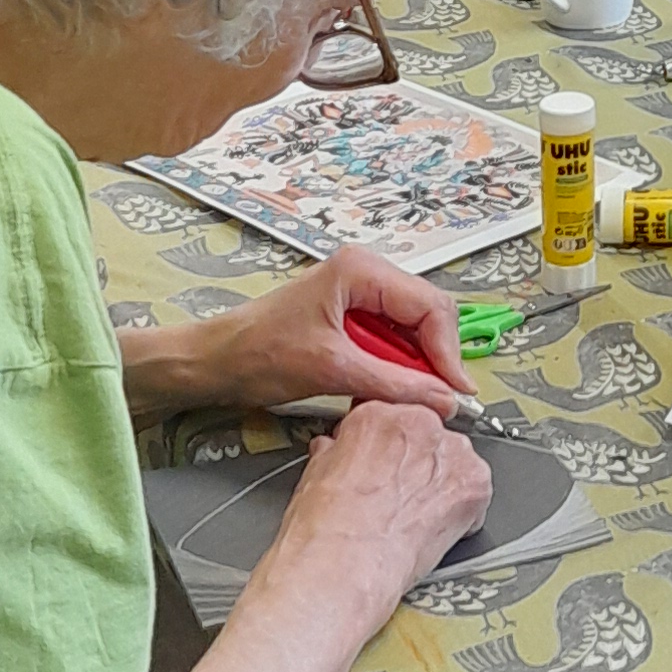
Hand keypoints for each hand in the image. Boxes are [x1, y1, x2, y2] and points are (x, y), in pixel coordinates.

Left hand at [185, 248, 480, 417]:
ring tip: (412, 397)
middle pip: (428, 314)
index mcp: (361, 270)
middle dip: (435, 358)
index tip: (456, 393)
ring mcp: (359, 292)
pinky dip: (397, 365)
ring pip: (413, 328)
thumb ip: (395, 384)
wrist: (214, 361)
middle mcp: (365, 273)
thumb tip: (444, 399)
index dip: (448, 352)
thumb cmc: (257, 353)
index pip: (431, 306)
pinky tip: (390, 386)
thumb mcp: (333, 370)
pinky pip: (392, 338)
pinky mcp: (352, 314)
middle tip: (440, 401)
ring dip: (416, 365)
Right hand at [259, 398, 491, 645]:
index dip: (390, 449)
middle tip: (401, 497)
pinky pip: (477, 494)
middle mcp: (418, 424)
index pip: (395, 418)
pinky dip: (464, 514)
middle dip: (419, 466)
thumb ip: (335, 454)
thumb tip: (334, 453)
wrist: (344, 565)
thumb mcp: (315, 476)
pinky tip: (437, 531)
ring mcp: (451, 452)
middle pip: (429, 438)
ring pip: (457, 463)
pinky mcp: (474, 485)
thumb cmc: (326, 529)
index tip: (386, 465)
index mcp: (377, 415)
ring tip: (417, 518)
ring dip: (443, 487)